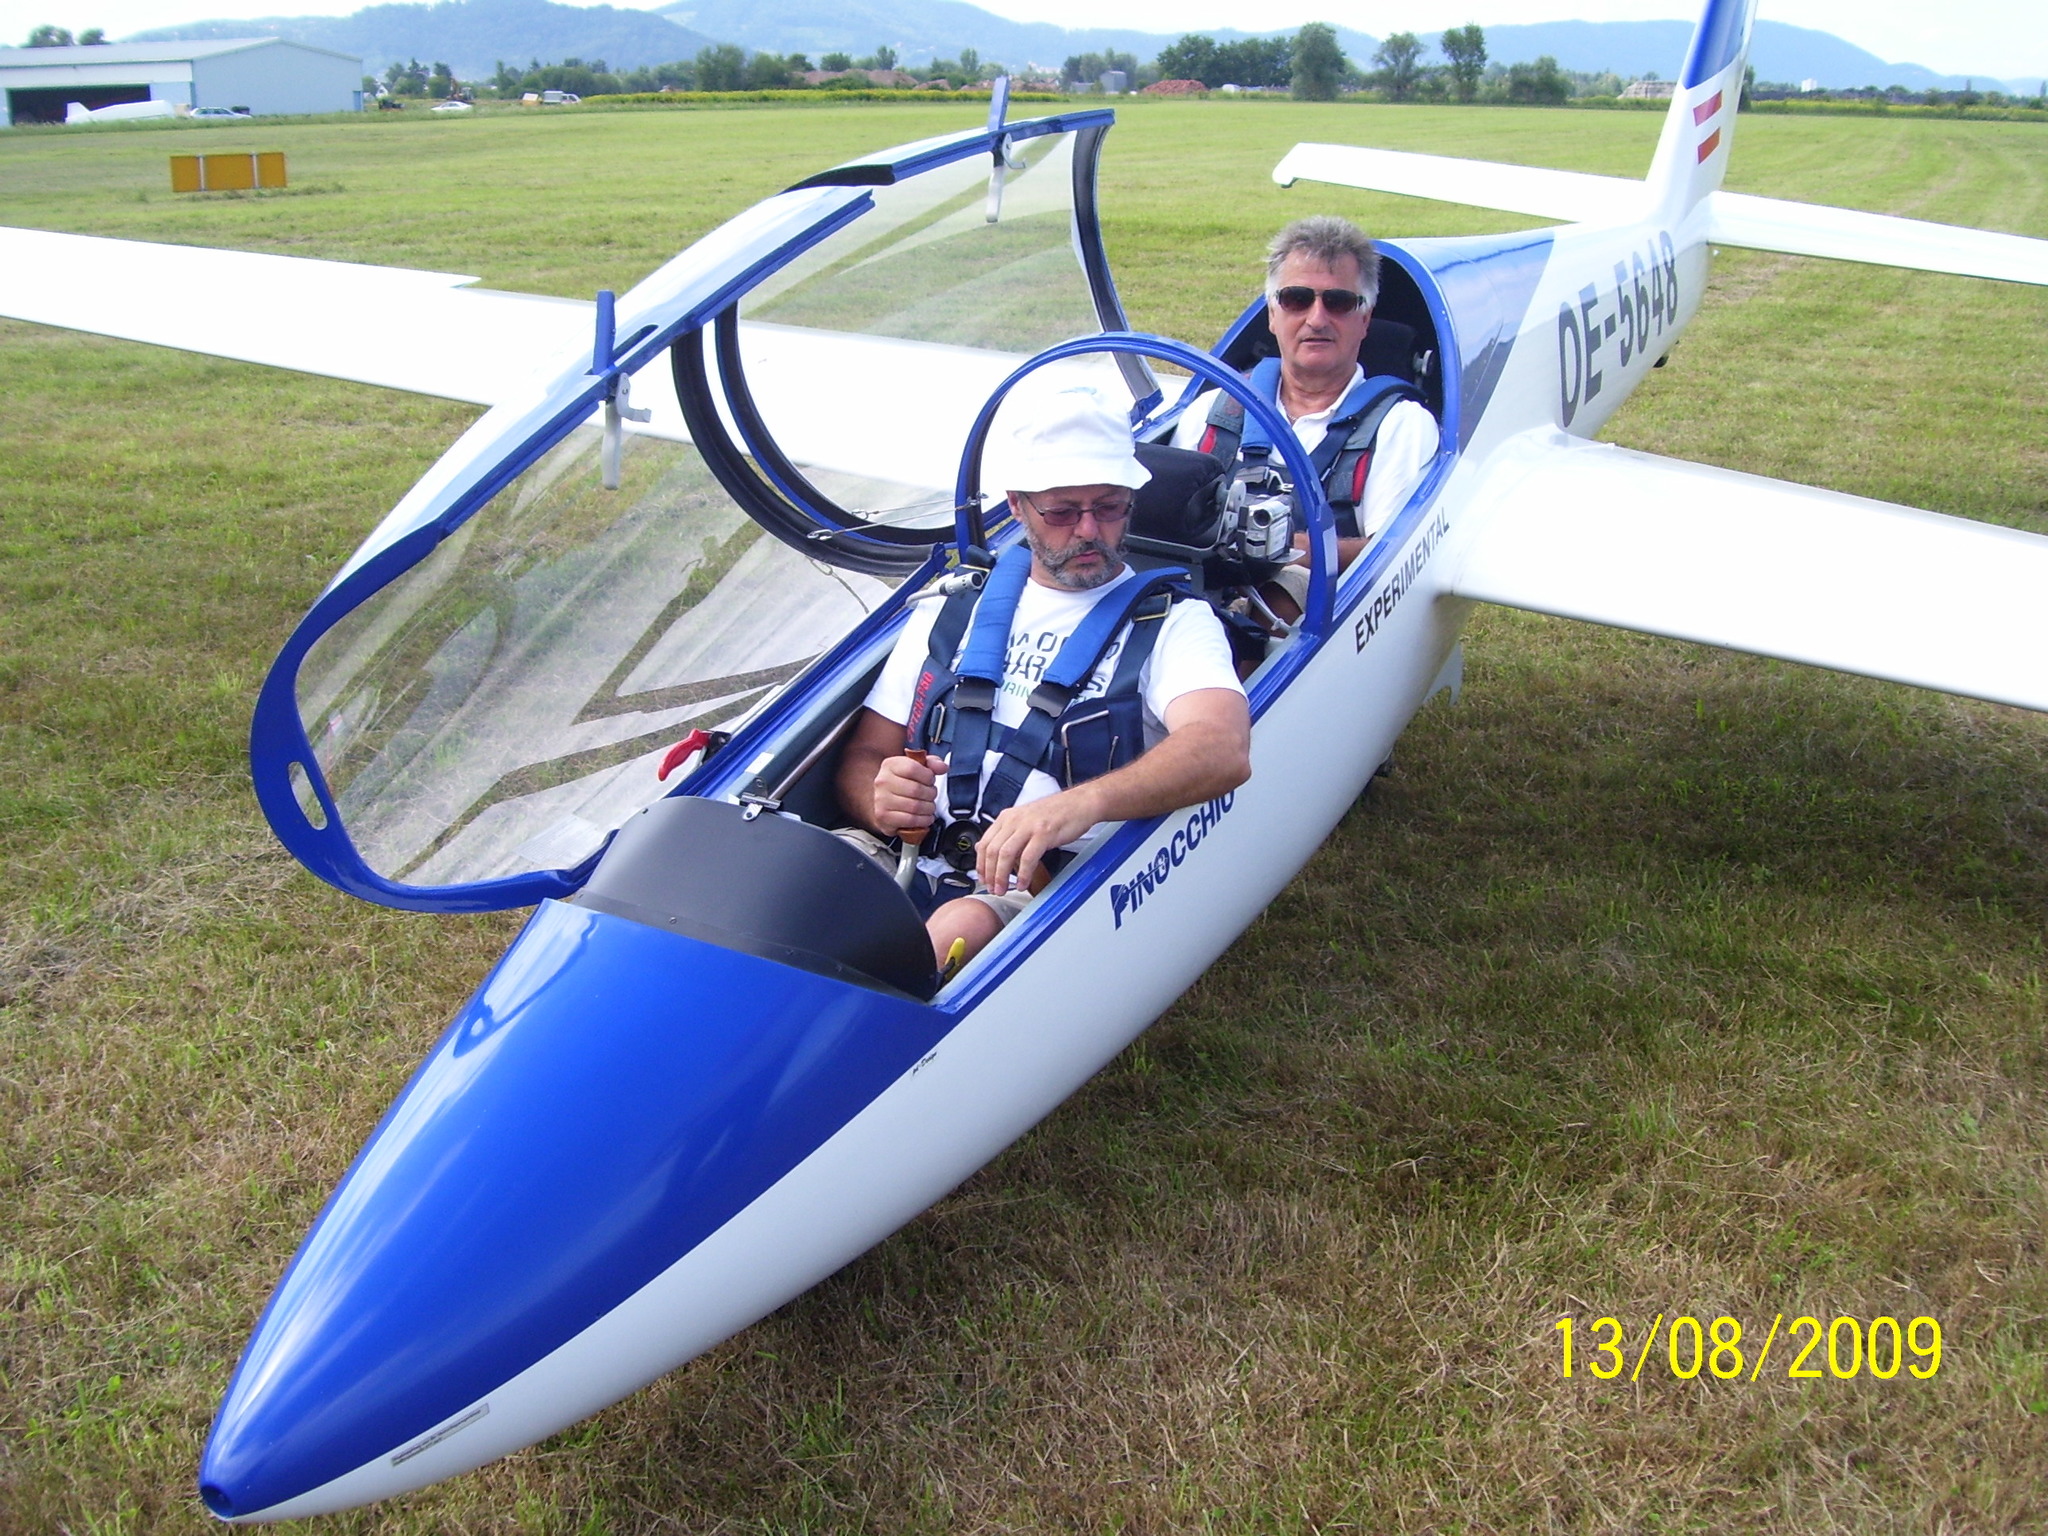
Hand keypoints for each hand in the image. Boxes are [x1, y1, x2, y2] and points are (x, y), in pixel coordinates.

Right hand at [871, 753, 942, 838]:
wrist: (886, 802)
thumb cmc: (904, 784)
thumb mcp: (917, 767)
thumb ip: (932, 763)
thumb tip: (942, 767)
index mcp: (890, 765)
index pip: (913, 769)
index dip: (928, 776)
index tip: (930, 781)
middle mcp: (883, 782)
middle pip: (916, 789)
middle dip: (930, 794)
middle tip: (931, 796)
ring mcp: (881, 800)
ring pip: (915, 806)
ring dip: (928, 808)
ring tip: (929, 807)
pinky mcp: (884, 817)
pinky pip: (911, 820)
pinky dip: (923, 820)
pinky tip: (925, 817)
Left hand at [975, 784, 1102, 895]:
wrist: (1080, 803)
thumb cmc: (1056, 813)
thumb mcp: (1025, 820)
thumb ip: (1008, 834)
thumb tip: (990, 851)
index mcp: (1007, 817)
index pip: (985, 843)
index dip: (981, 865)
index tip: (983, 879)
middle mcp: (1015, 820)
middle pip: (992, 850)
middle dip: (990, 874)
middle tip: (993, 888)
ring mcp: (1029, 826)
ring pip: (1005, 854)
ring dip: (1002, 876)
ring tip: (1004, 889)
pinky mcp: (1044, 833)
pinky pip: (1028, 858)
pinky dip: (1023, 874)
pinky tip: (1023, 883)